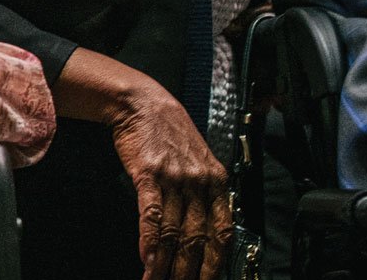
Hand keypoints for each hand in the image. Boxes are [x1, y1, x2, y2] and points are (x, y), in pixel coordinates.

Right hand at [114, 88, 231, 279]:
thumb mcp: (197, 161)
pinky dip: (149, 241)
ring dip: (165, 264)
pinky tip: (147, 259)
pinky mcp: (149, 174)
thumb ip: (201, 194)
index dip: (216, 262)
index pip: (222, 231)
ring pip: (175, 232)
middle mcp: (199, 182)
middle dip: (190, 271)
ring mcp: (175, 179)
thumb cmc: (169, 133)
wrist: (144, 104)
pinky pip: (153, 216)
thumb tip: (199, 231)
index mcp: (216, 182)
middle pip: (198, 238)